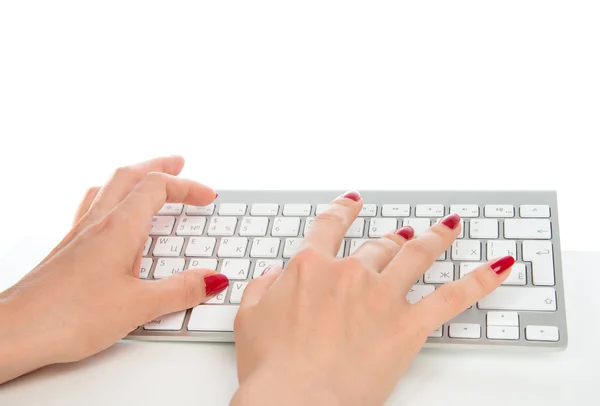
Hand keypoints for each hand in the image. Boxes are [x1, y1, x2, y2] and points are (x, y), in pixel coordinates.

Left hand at [0, 156, 227, 382]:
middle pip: (129, 176)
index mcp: (118, 228)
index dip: (186, 186)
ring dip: (134, 178)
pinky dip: (112, 199)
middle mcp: (97, 223)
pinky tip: (112, 216)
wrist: (14, 332)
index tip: (207, 196)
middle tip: (178, 163)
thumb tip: (212, 278)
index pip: (157, 188)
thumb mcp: (138, 306)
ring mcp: (79, 234)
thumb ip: (181, 290)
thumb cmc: (68, 316)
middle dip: (158, 166)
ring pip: (108, 188)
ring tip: (147, 179)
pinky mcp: (68, 249)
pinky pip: (93, 208)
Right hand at [231, 191, 513, 405]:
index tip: (352, 202)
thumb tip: (272, 274)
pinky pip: (453, 297)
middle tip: (402, 234)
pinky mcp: (408, 325)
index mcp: (310, 268)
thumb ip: (261, 289)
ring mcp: (382, 296)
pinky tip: (500, 266)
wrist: (294, 400)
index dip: (342, 211)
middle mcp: (349, 273)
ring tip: (448, 227)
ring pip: (416, 255)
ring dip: (435, 238)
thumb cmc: (271, 366)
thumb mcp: (249, 320)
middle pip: (377, 245)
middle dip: (391, 237)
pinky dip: (480, 279)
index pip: (329, 227)